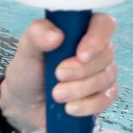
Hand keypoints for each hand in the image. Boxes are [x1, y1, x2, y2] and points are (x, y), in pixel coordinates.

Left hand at [0, 13, 120, 132]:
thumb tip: (56, 35)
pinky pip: (106, 99)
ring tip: (56, 94)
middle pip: (106, 54)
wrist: (25, 103)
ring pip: (106, 78)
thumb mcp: (26, 49)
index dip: (97, 38)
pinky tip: (69, 108)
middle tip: (57, 75)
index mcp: (81, 30)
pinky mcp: (102, 95)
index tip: (80, 55)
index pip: (104, 24)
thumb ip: (37, 35)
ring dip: (80, 89)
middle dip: (82, 70)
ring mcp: (102, 73)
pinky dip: (87, 105)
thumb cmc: (28, 71)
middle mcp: (96, 49)